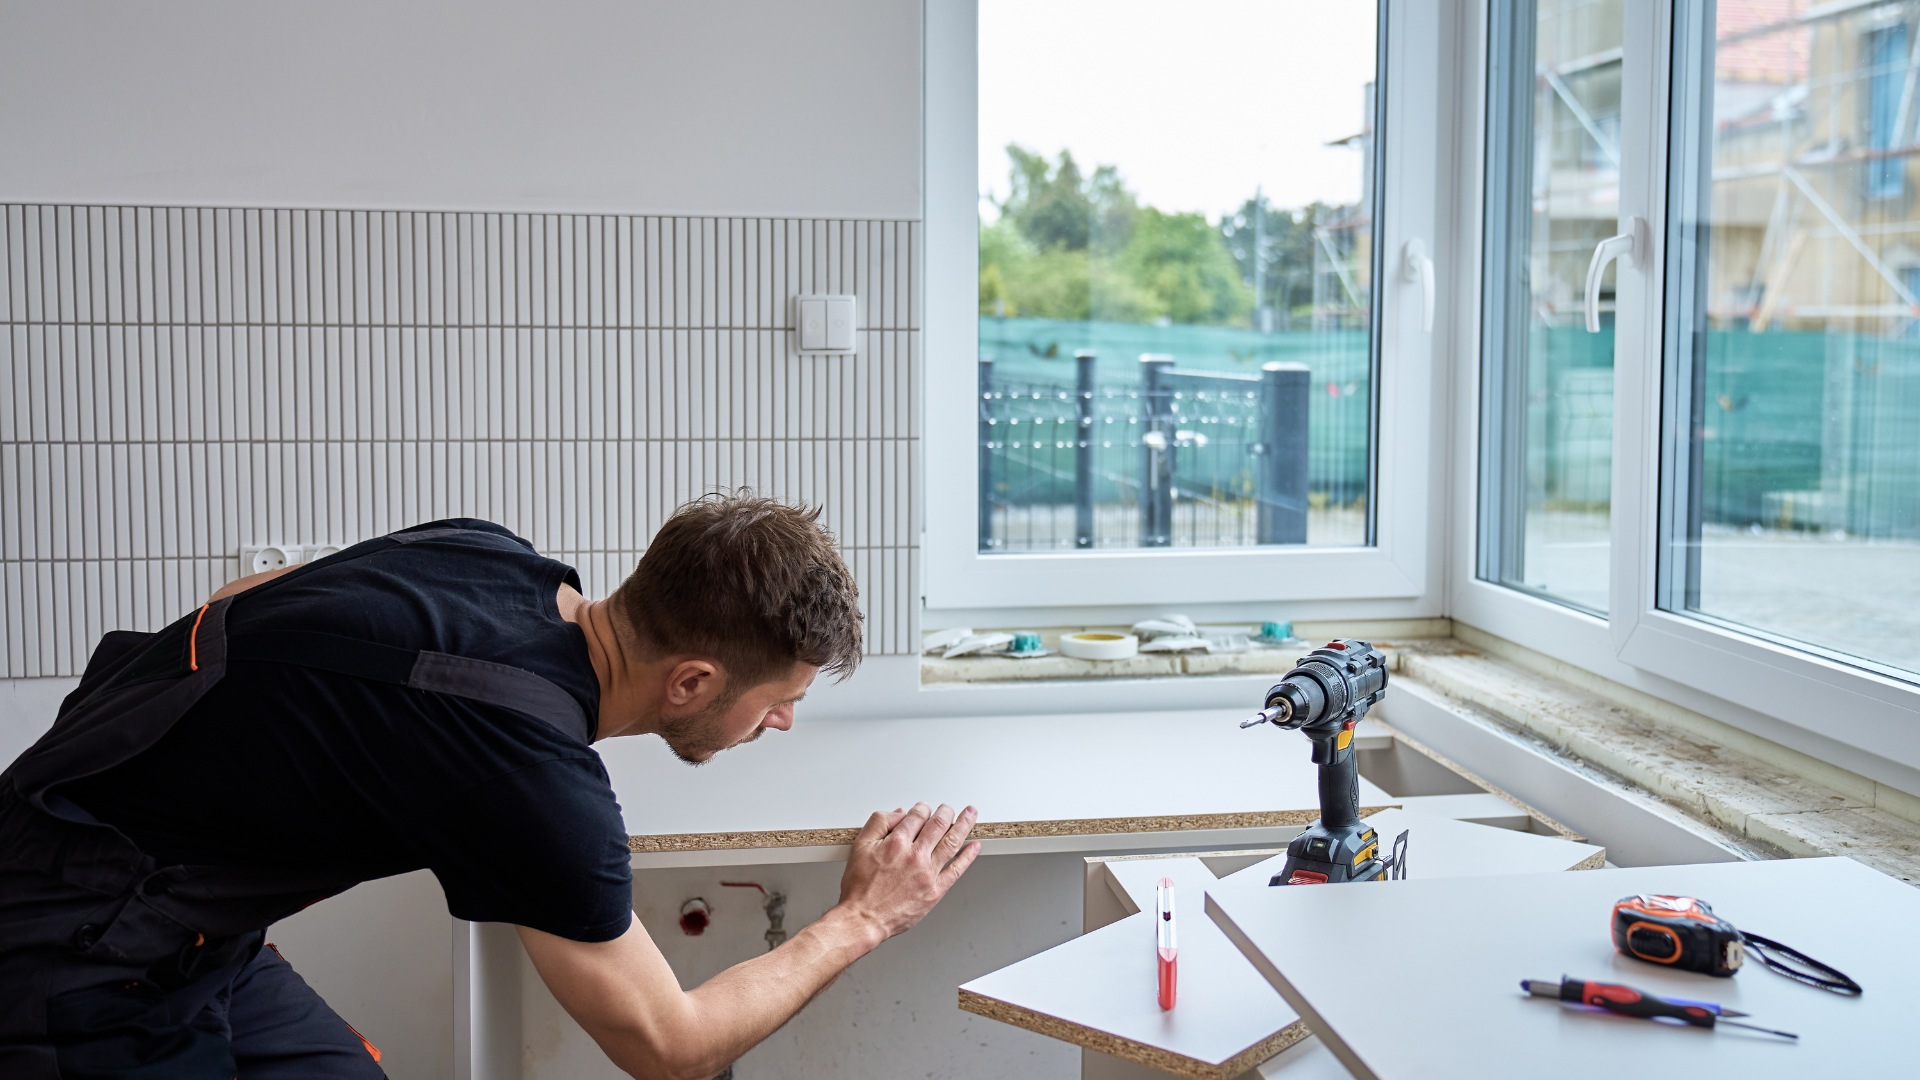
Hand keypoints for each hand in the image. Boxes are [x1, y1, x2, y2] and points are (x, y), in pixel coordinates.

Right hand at [836, 802, 980, 940]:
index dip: (923, 808)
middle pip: (939, 824)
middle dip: (946, 812)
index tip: (925, 808)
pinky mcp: (935, 891)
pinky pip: (957, 870)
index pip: (918, 816)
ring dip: (964, 825)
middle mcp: (916, 856)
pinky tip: (974, 847)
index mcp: (897, 843)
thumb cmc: (860, 888)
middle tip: (949, 808)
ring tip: (970, 814)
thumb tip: (898, 814)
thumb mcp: (859, 846)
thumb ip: (878, 824)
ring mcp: (928, 873)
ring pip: (952, 842)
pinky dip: (968, 856)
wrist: (863, 919)